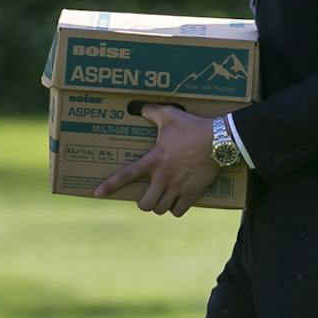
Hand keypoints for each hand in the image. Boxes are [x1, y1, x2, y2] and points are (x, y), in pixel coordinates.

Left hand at [94, 104, 219, 215]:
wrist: (219, 140)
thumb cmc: (193, 127)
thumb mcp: (170, 115)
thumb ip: (151, 111)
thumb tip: (137, 106)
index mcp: (154, 160)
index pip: (126, 175)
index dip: (110, 186)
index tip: (98, 194)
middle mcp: (163, 177)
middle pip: (145, 204)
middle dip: (144, 203)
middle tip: (148, 197)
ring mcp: (178, 187)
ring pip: (161, 209)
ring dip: (160, 206)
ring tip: (162, 200)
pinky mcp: (192, 193)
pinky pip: (178, 211)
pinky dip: (176, 210)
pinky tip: (178, 203)